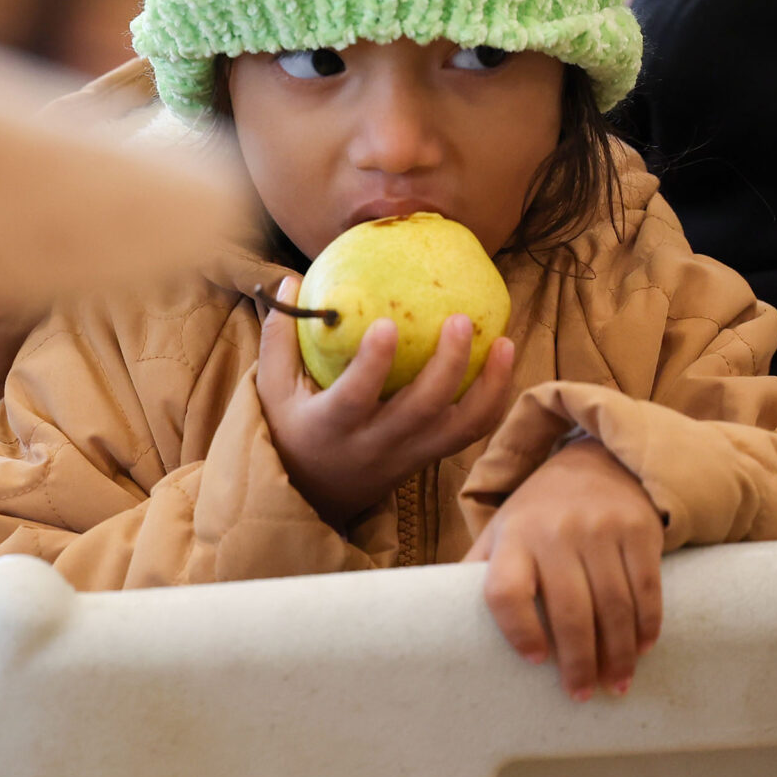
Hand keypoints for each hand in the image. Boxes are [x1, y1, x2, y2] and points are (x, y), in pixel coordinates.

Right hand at [256, 276, 516, 530]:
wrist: (314, 494)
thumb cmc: (291, 430)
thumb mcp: (273, 389)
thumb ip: (279, 338)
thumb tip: (291, 282)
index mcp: (332, 426)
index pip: (355, 398)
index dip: (373, 364)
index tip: (387, 323)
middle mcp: (375, 444)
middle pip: (422, 410)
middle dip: (447, 365)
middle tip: (461, 319)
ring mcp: (408, 453)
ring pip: (460, 427)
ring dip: (489, 386)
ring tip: (503, 342)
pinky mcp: (429, 456)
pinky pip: (472, 431)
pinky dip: (494, 399)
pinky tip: (503, 362)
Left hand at [470, 437, 664, 699]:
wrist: (596, 462)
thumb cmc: (538, 514)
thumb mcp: (501, 533)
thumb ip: (480, 573)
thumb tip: (446, 625)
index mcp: (512, 538)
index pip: (505, 591)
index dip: (517, 630)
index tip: (534, 660)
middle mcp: (555, 532)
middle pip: (569, 610)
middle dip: (578, 661)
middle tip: (581, 694)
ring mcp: (600, 529)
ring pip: (613, 606)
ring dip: (616, 654)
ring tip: (615, 684)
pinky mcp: (638, 530)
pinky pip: (646, 589)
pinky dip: (646, 625)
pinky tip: (641, 649)